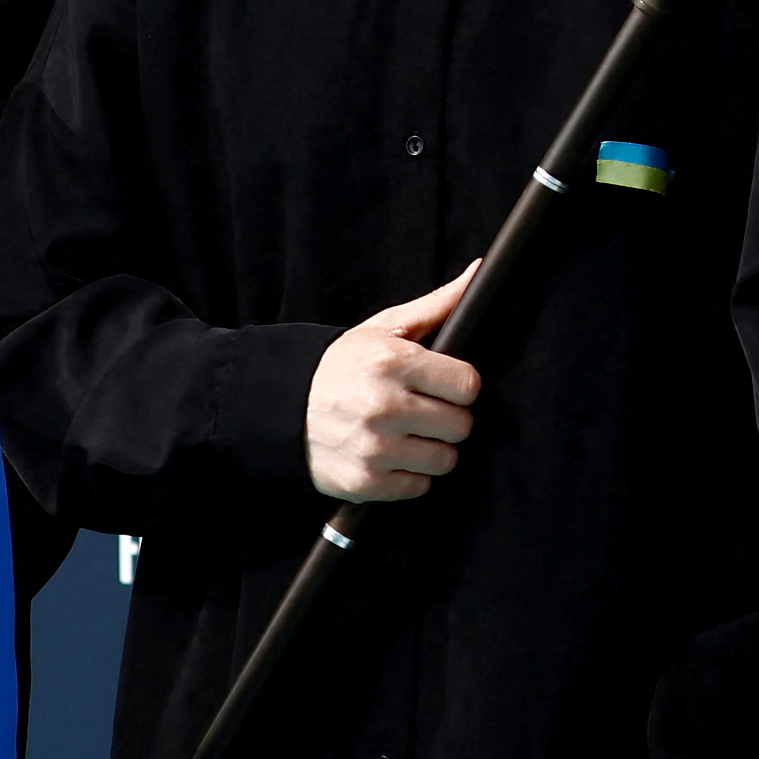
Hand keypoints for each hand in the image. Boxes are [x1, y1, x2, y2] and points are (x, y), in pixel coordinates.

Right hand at [307, 267, 481, 503]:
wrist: (279, 407)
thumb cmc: (341, 365)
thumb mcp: (383, 329)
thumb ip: (437, 305)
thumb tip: (479, 272)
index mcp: (392, 362)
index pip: (468, 385)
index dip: (460, 386)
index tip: (443, 386)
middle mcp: (383, 406)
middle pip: (461, 425)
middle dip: (448, 418)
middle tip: (425, 411)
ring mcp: (373, 448)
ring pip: (445, 460)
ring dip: (432, 449)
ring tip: (408, 434)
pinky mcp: (364, 482)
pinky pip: (419, 486)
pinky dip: (410, 475)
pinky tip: (392, 456)